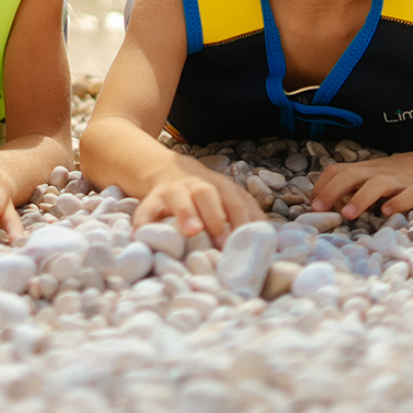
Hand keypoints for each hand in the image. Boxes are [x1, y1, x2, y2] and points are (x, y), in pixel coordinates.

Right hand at [130, 160, 260, 243]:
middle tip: (223, 244)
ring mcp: (173, 190)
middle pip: (208, 194)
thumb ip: (247, 216)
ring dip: (186, 213)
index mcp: (221, 187)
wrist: (165, 169)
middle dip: (216, 218)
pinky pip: (146, 208)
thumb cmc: (207, 195)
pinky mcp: (152, 198)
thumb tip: (270, 243)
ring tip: (191, 232)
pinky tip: (142, 235)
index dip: (243, 221)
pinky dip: (144, 221)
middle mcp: (197, 186)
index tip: (249, 243)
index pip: (237, 201)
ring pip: (179, 197)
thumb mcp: (228, 198)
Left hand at [314, 151, 412, 220]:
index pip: (337, 171)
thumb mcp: (374, 177)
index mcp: (364, 169)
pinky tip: (387, 212)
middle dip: (332, 191)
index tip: (311, 203)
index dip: (322, 185)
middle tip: (319, 209)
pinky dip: (397, 203)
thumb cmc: (399, 176)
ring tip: (349, 215)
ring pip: (376, 184)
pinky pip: (408, 195)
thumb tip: (329, 205)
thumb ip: (354, 188)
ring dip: (360, 198)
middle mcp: (378, 172)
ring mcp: (399, 180)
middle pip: (350, 175)